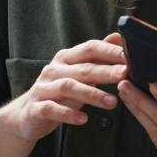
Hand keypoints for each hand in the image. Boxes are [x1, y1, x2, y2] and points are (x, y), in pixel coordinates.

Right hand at [5, 35, 126, 143]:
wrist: (26, 116)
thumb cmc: (59, 93)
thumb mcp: (78, 74)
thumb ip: (97, 58)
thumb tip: (118, 37)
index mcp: (66, 59)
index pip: (90, 48)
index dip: (109, 51)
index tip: (130, 56)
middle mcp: (54, 70)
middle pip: (83, 68)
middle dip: (106, 71)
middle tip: (125, 75)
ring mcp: (43, 88)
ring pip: (68, 87)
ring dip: (92, 94)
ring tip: (112, 102)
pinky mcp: (36, 108)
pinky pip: (52, 109)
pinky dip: (68, 114)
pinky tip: (84, 119)